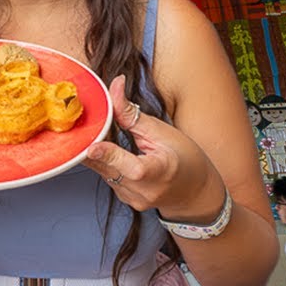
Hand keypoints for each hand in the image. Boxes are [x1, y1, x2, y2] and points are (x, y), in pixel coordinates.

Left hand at [83, 76, 220, 219]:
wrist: (196, 192)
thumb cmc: (186, 159)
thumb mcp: (163, 132)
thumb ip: (132, 113)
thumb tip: (115, 86)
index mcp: (159, 172)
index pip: (131, 167)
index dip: (108, 154)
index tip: (92, 146)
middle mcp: (143, 191)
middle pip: (105, 165)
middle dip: (92, 142)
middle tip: (89, 123)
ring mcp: (131, 198)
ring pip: (100, 170)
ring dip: (96, 151)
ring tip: (104, 135)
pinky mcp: (123, 199)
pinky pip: (105, 175)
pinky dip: (104, 161)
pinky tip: (109, 151)